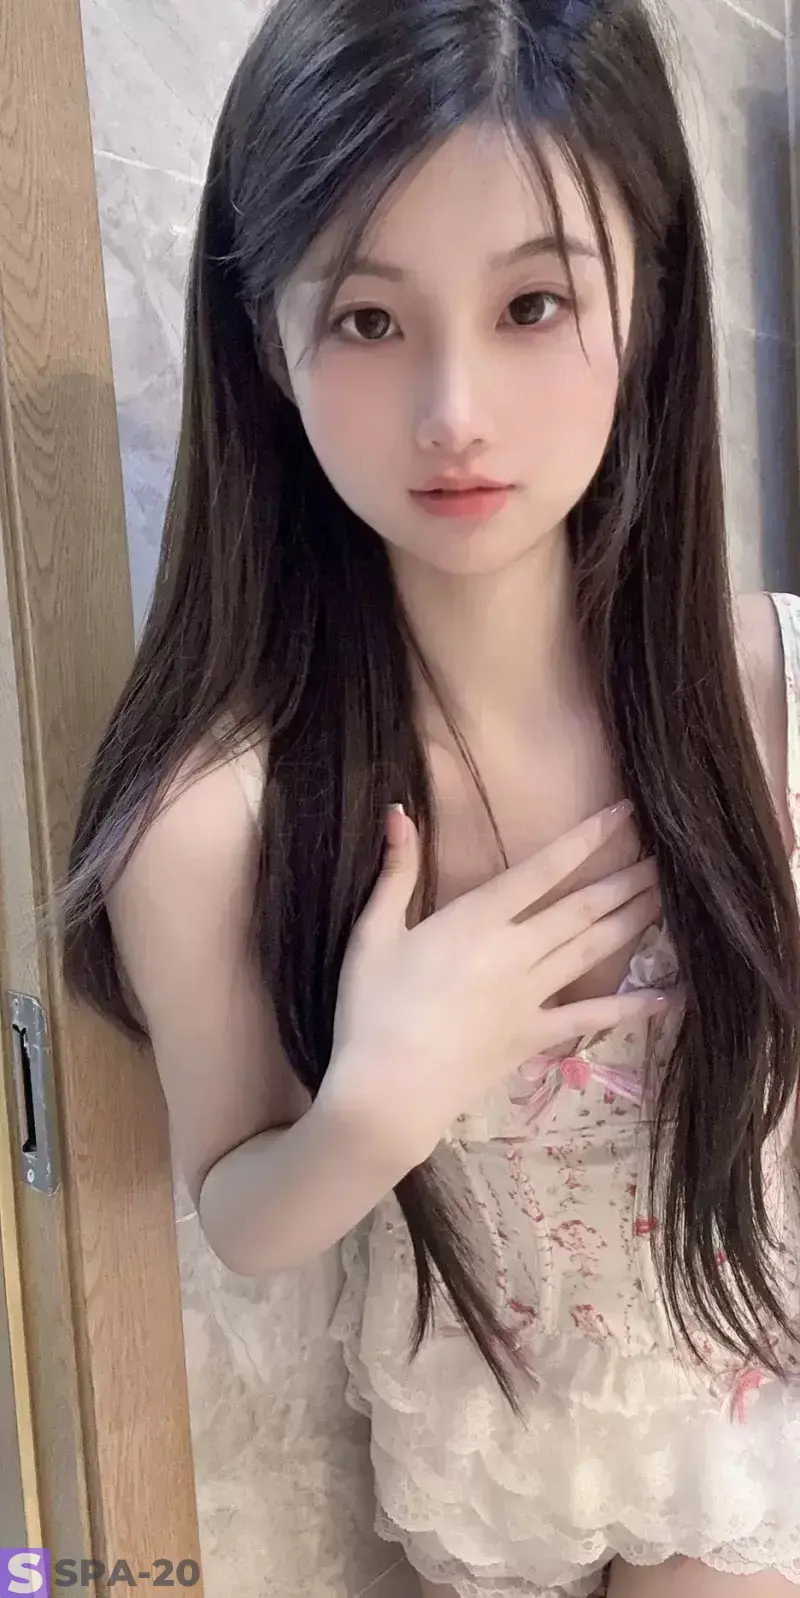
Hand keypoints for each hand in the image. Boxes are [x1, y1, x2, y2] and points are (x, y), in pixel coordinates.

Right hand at [321, 802, 670, 1167]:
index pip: (543, 869)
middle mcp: (515, 952)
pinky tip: (667, 995)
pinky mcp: (535, 1037)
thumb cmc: (371, 1009)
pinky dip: (631, 1006)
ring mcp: (531, 997)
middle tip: (664, 857)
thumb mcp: (372, 934)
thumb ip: (395, 872)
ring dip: (631, 921)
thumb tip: (400, 811)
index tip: (623, 814)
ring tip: (666, 898)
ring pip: (592, 950)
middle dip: (624, 879)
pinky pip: (590, 1017)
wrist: (387, 1092)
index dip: (586, 838)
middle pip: (582, 908)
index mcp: (477, 919)